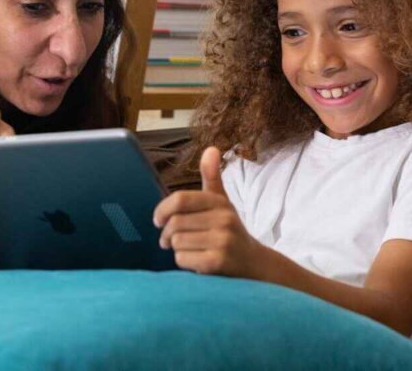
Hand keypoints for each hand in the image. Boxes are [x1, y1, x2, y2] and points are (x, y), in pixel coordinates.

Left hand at [153, 147, 262, 276]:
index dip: (162, 210)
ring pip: (177, 242)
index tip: (158, 220)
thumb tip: (211, 148)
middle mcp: (223, 219)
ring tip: (187, 249)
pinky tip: (196, 261)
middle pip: (175, 224)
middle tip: (167, 241)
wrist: (253, 263)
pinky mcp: (217, 262)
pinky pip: (183, 259)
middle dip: (166, 234)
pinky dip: (184, 262)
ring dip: (176, 249)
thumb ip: (212, 177)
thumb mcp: (222, 202)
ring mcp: (222, 241)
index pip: (180, 200)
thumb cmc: (230, 230)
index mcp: (219, 202)